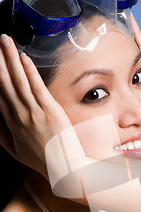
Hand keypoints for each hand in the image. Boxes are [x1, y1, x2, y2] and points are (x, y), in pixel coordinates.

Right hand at [0, 35, 78, 179]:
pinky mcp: (50, 112)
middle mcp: (19, 116)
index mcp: (12, 124)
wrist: (63, 170)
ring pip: (18, 81)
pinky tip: (23, 58)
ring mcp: (34, 113)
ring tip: (4, 41)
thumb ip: (4, 136)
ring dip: (9, 59)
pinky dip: (29, 72)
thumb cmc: (44, 161)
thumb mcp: (17, 152)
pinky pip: (37, 88)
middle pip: (3, 83)